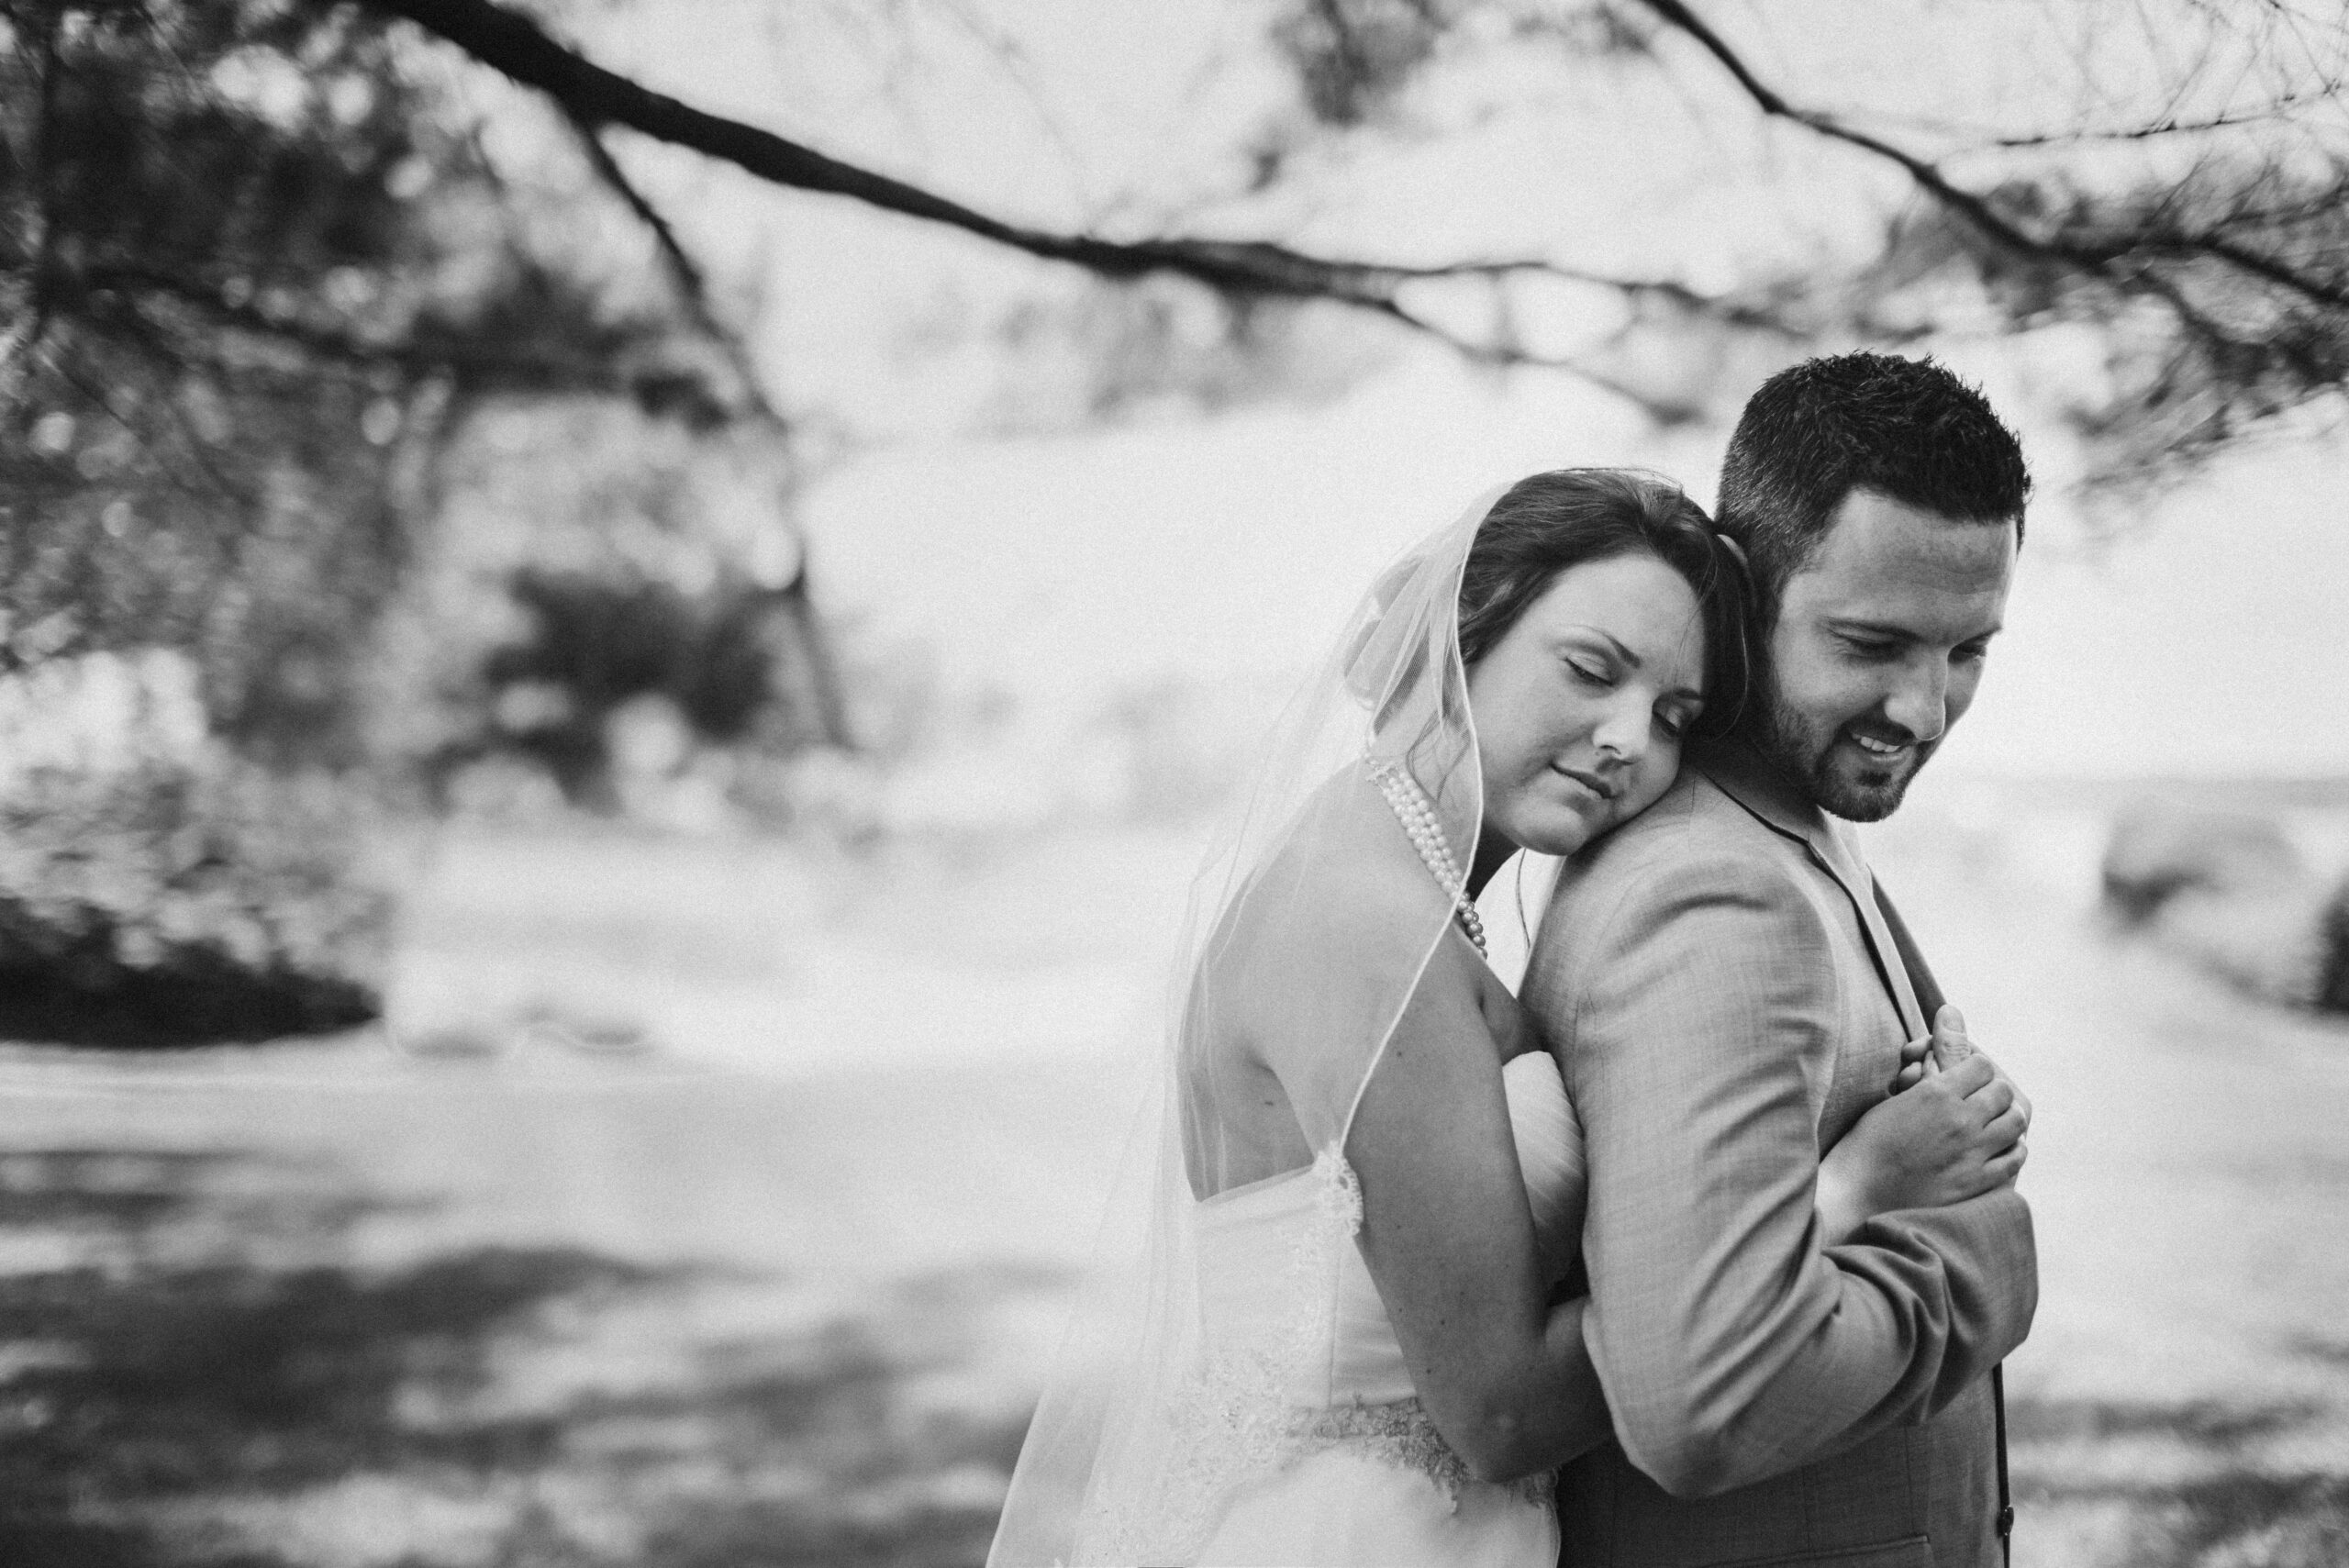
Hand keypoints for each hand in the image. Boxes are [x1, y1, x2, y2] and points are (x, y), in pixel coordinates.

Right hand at [1819, 1010, 2028, 1239]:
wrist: (1859, 1193)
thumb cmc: (1868, 1142)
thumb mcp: (1894, 1097)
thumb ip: (1927, 1064)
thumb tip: (1950, 1013)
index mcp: (1935, 1093)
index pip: (1982, 1064)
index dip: (1974, 1067)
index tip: (1965, 1075)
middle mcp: (1960, 1119)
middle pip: (2002, 1090)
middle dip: (1990, 1090)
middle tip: (1978, 1098)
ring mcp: (1973, 1152)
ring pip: (2015, 1120)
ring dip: (2005, 1116)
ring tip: (1991, 1121)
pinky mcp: (1978, 1182)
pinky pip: (2014, 1157)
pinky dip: (2011, 1148)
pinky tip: (1998, 1147)